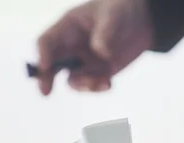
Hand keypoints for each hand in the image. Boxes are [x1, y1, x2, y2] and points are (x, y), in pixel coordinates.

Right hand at [36, 0, 153, 94]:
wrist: (141, 22)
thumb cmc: (121, 9)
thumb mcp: (114, 14)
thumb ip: (106, 31)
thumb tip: (100, 52)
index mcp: (68, 27)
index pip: (47, 41)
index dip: (42, 54)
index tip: (45, 67)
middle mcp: (71, 47)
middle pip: (51, 64)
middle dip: (46, 78)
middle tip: (45, 92)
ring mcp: (82, 62)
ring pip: (72, 79)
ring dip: (83, 85)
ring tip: (103, 82)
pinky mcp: (96, 73)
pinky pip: (91, 85)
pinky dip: (98, 88)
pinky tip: (109, 84)